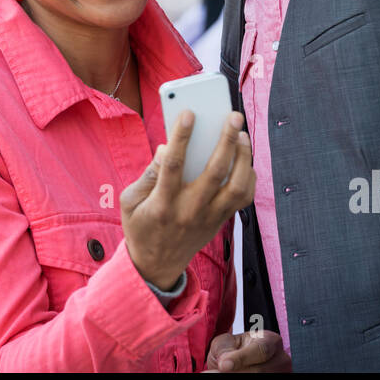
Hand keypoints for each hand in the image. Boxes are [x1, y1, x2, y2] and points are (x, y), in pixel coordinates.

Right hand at [120, 109, 253, 289]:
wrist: (156, 267)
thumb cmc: (140, 226)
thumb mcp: (130, 201)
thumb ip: (147, 175)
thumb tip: (165, 148)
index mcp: (161, 204)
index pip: (173, 166)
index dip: (181, 137)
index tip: (189, 113)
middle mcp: (189, 211)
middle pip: (214, 172)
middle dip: (225, 140)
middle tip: (233, 116)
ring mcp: (208, 217)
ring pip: (237, 186)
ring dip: (243, 158)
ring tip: (242, 135)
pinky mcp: (220, 221)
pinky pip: (243, 199)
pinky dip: (249, 177)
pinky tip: (244, 159)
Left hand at [203, 330, 291, 372]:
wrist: (238, 361)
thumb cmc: (234, 348)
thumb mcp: (227, 342)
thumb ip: (225, 349)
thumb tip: (225, 364)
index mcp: (271, 341)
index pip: (260, 350)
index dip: (241, 358)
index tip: (223, 365)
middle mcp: (280, 360)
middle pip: (258, 371)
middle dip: (234, 372)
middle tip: (211, 373)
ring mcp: (278, 374)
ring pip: (255, 378)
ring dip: (233, 376)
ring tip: (214, 374)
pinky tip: (222, 375)